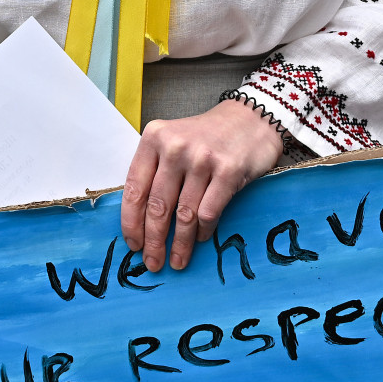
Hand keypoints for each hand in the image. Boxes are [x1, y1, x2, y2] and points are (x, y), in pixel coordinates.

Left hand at [120, 99, 284, 271]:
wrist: (251, 118)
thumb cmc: (207, 136)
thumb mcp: (173, 142)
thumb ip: (156, 171)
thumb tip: (141, 221)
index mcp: (154, 138)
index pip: (135, 189)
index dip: (131, 222)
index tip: (133, 244)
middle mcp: (175, 146)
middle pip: (158, 205)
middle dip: (153, 240)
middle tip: (152, 262)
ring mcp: (202, 158)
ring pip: (184, 214)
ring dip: (179, 244)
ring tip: (177, 261)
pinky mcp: (228, 170)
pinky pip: (209, 212)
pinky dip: (202, 231)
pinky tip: (200, 239)